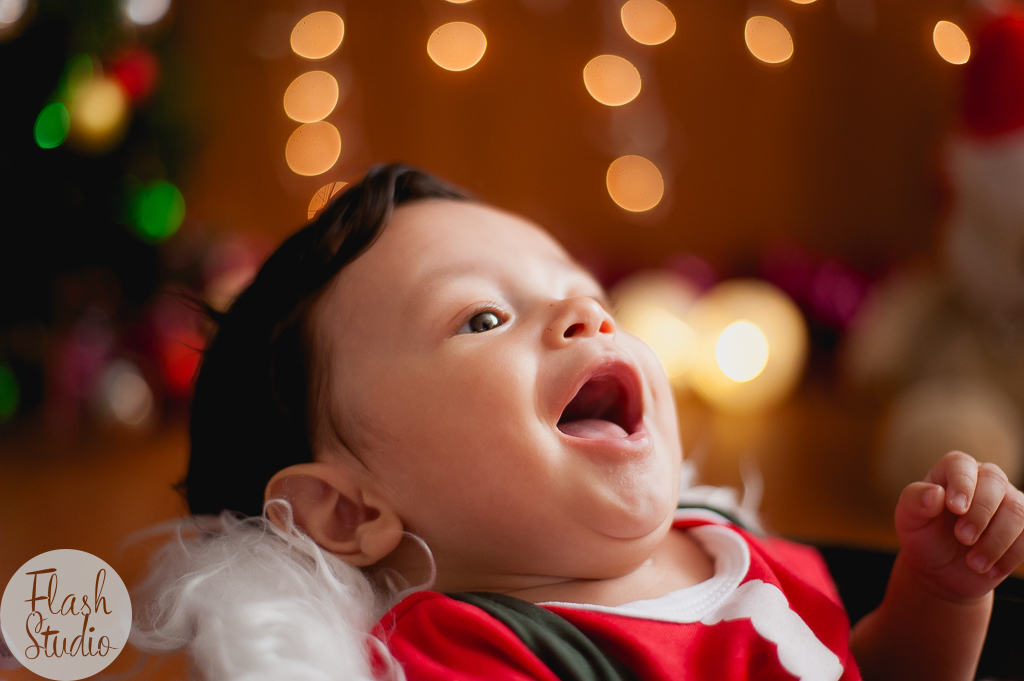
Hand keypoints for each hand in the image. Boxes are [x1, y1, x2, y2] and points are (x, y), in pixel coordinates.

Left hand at [895, 451, 1023, 602]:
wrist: (942, 570)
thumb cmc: (923, 536)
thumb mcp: (909, 520)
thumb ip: (915, 501)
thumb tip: (935, 494)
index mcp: (953, 471)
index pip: (961, 464)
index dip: (962, 483)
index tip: (955, 508)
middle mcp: (984, 480)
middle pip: (995, 481)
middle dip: (980, 513)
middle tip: (962, 538)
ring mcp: (1008, 502)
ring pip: (1018, 510)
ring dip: (997, 540)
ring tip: (974, 563)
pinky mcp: (1023, 528)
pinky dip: (1011, 556)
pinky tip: (990, 570)